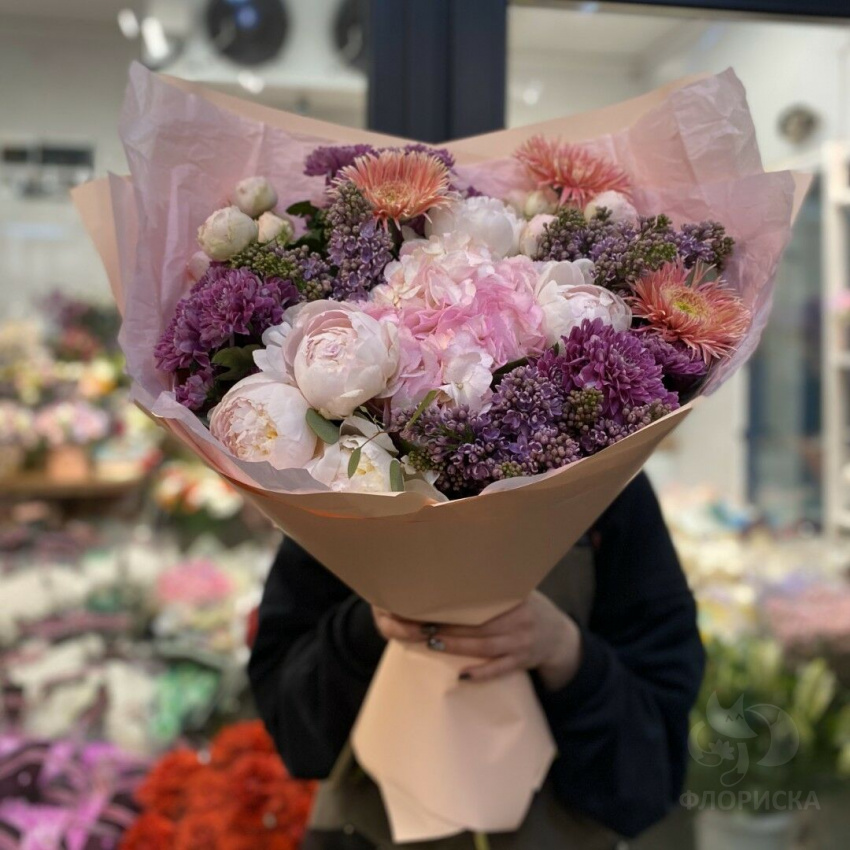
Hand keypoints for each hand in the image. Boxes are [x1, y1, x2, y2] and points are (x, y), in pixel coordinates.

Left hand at [371, 592, 581, 687]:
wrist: (559, 637)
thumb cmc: (529, 609)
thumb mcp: (519, 592)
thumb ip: (495, 587)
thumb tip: (456, 569)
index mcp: (517, 599)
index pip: (484, 601)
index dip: (458, 603)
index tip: (433, 602)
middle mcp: (521, 620)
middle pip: (481, 625)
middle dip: (450, 627)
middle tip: (422, 625)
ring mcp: (522, 643)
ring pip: (486, 647)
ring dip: (458, 647)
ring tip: (432, 643)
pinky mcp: (522, 663)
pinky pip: (500, 670)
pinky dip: (481, 673)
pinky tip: (462, 676)